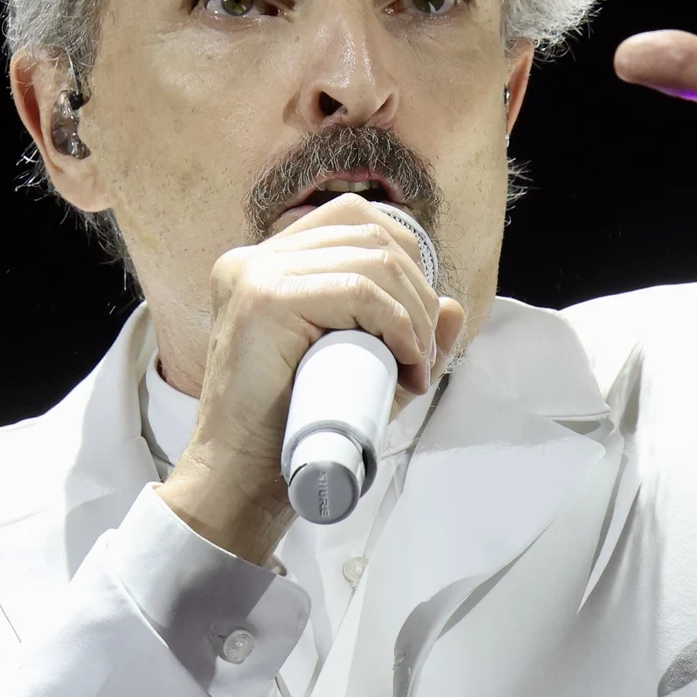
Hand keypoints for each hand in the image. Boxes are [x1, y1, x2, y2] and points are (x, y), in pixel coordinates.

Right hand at [156, 194, 466, 562]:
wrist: (242, 478)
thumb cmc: (295, 428)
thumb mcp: (364, 372)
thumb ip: (407, 337)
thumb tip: (453, 305)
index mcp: (265, 263)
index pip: (352, 217)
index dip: (403, 255)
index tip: (417, 318)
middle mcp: (253, 258)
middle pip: (370, 234)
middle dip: (417, 291)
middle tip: (423, 355)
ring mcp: (254, 274)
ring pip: (372, 260)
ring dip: (414, 313)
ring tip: (415, 363)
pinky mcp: (263, 299)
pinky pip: (357, 290)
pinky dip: (398, 324)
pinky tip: (405, 358)